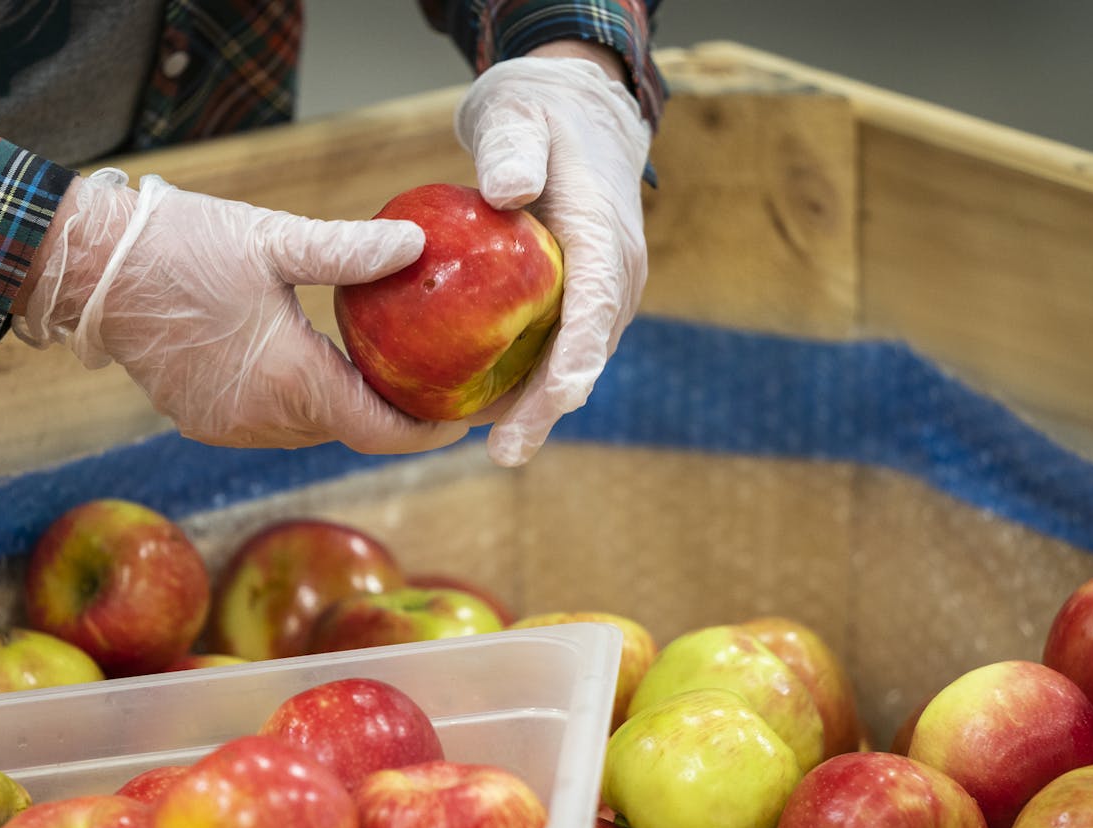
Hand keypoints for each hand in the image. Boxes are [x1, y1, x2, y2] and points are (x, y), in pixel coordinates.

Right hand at [13, 168, 468, 453]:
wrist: (92, 271)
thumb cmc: (182, 248)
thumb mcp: (274, 241)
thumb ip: (350, 252)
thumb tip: (415, 247)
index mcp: (289, 379)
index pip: (378, 431)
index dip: (425, 432)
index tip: (459, 420)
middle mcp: (261, 417)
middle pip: (347, 432)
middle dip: (390, 418)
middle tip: (430, 387)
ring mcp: (227, 426)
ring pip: (308, 431)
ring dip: (343, 411)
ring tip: (381, 377)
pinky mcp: (202, 421)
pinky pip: (270, 425)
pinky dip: (300, 406)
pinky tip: (313, 370)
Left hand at [455, 47, 651, 465]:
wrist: (575, 111)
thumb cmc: (539, 112)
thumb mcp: (517, 113)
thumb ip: (512, 148)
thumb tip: (508, 191)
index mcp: (602, 234)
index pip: (595, 306)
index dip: (576, 358)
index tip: (557, 400)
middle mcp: (613, 273)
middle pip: (586, 352)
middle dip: (551, 406)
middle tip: (505, 451)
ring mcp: (600, 290)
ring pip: (574, 360)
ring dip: (539, 407)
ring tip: (497, 449)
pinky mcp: (579, 299)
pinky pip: (555, 348)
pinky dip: (526, 382)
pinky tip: (479, 411)